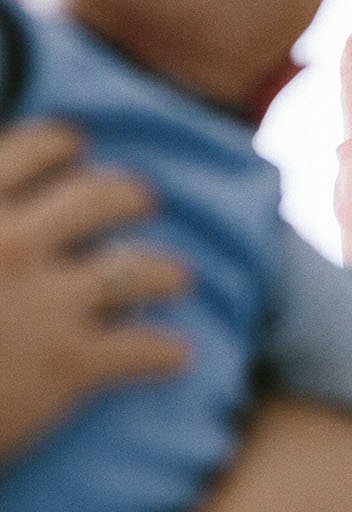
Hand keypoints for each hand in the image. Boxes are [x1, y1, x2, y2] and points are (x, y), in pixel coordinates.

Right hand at [0, 122, 187, 458]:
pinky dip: (165, 354)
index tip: (74, 153)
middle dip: (129, 198)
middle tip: (140, 204)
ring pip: (140, 268)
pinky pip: (145, 349)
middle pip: (103, 197)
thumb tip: (4, 197)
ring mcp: (45, 300)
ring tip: (173, 279)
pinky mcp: (68, 363)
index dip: (63, 148)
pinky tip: (174, 358)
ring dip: (163, 272)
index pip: (38, 148)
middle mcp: (11, 241)